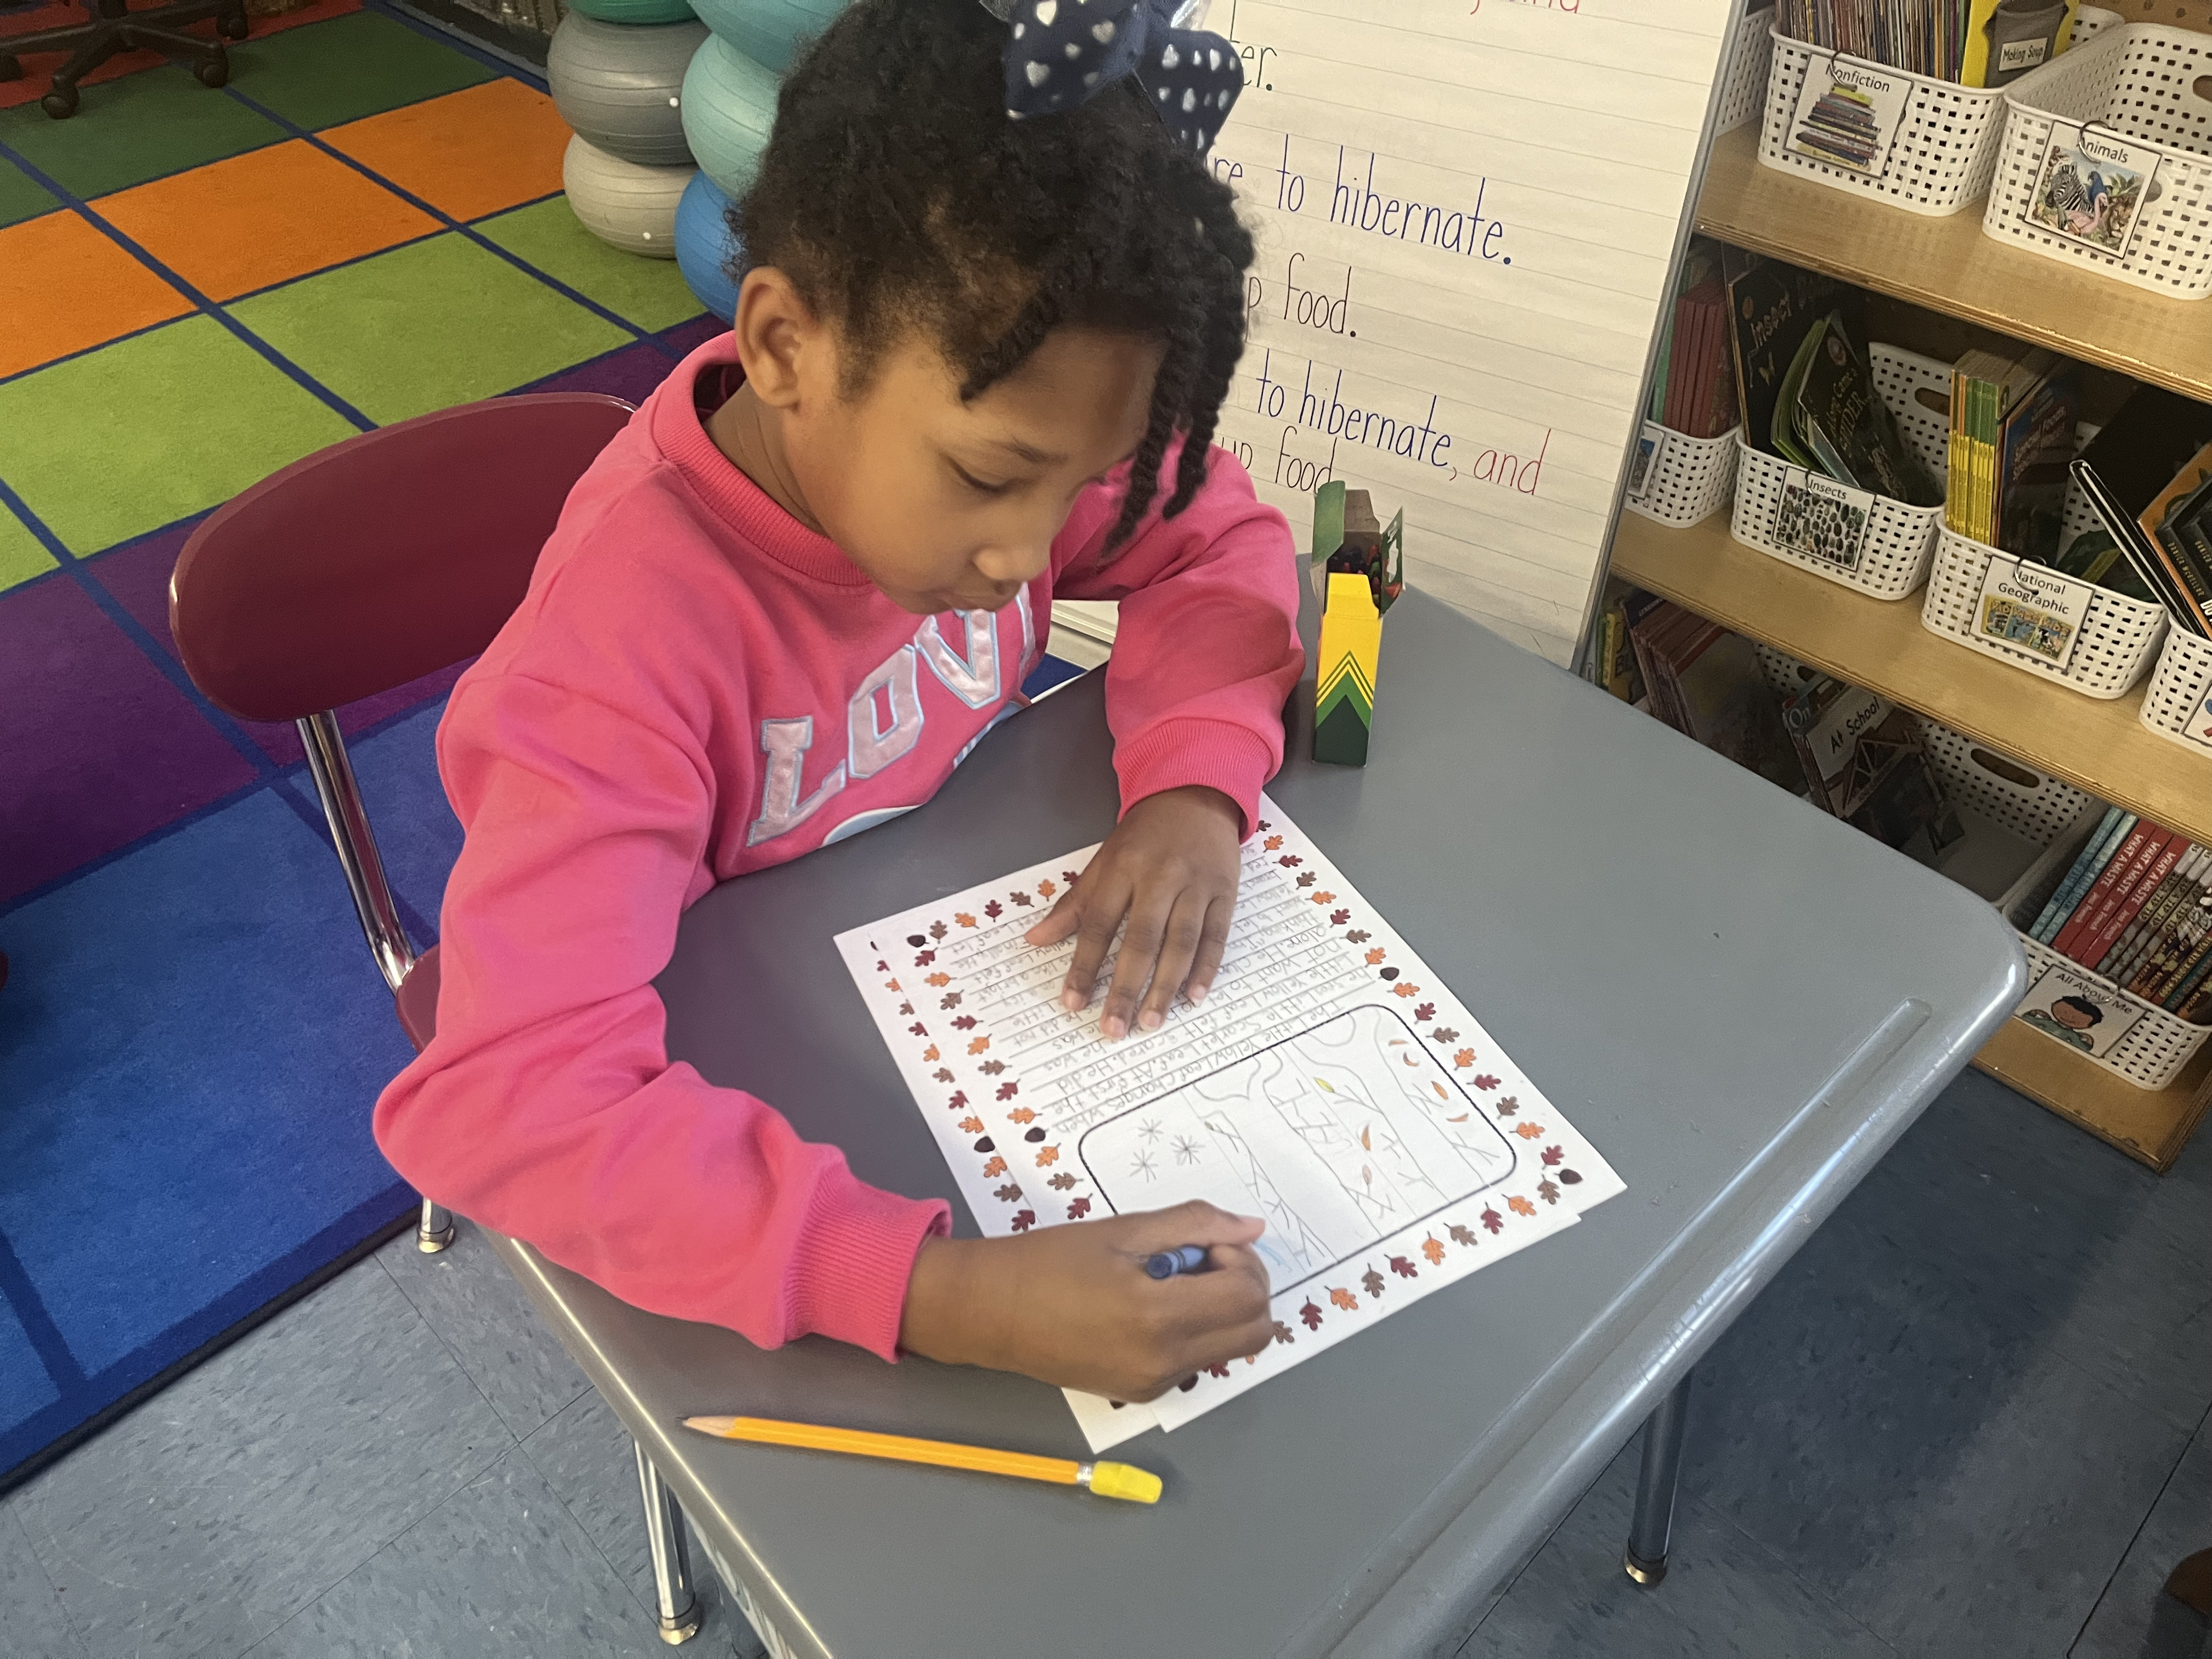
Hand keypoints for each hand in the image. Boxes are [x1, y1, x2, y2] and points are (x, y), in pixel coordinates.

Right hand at [898, 1201, 1274, 1400]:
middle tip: (1200, 1260)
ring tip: (1167, 1281)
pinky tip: (1148, 1306)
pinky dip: (1193, 1329)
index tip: (1203, 1244)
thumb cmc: (1050, 1262)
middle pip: (1255, 1331)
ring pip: (1230, 1347)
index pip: (1249, 1294)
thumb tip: (1251, 1228)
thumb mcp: (1124, 1229)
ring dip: (1220, 1309)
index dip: (1240, 1259)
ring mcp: (1155, 1384)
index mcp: (1159, 1317)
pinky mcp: (1142, 1393)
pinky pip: (1195, 1360)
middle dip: (1243, 1286)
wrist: (991, 1312)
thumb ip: (1194, 1225)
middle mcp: (1165, 1362)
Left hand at [1024, 785, 1241, 1039]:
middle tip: (1114, 1028)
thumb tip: (1035, 940)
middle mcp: (1160, 877)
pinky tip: (1194, 996)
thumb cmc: (1144, 835)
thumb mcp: (1103, 860)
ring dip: (1165, 986)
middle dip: (1125, 987)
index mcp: (1123, 868)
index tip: (1072, 1002)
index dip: (1084, 965)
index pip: (1099, 923)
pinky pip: (1217, 936)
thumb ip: (1074, 904)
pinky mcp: (1225, 892)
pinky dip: (1206, 967)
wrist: (1195, 795)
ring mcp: (1197, 885)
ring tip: (1151, 1021)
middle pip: (1142, 939)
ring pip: (1182, 942)